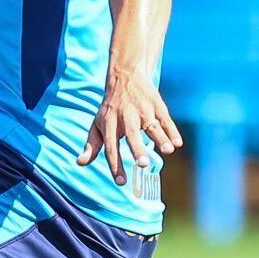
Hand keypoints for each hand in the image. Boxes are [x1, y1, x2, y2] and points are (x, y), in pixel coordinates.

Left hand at [80, 66, 181, 192]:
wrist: (125, 75)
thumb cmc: (110, 107)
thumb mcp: (98, 123)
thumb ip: (91, 145)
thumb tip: (80, 163)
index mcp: (109, 123)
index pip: (111, 147)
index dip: (115, 165)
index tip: (121, 182)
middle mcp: (126, 116)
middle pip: (131, 134)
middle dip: (138, 148)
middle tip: (143, 164)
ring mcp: (143, 110)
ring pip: (152, 126)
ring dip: (160, 138)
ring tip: (168, 151)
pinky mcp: (157, 105)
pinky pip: (166, 119)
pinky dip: (172, 131)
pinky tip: (178, 143)